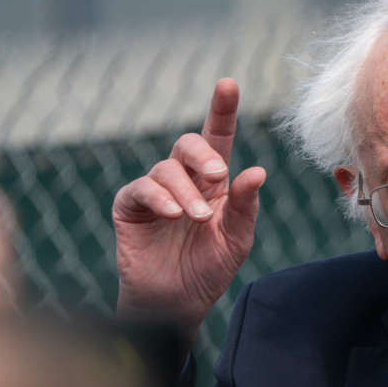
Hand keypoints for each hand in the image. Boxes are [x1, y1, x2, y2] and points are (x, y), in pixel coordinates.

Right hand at [113, 78, 264, 340]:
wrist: (179, 302)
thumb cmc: (210, 268)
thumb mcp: (237, 238)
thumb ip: (245, 206)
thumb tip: (257, 171)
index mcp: (215, 182)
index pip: (218, 137)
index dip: (222, 110)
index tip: (228, 83)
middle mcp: (185, 179)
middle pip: (189, 144)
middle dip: (203, 154)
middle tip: (216, 175)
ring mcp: (155, 191)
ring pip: (167, 168)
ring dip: (185, 190)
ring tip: (198, 217)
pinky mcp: (130, 207)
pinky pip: (140, 189)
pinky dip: (158, 197)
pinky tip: (172, 213)